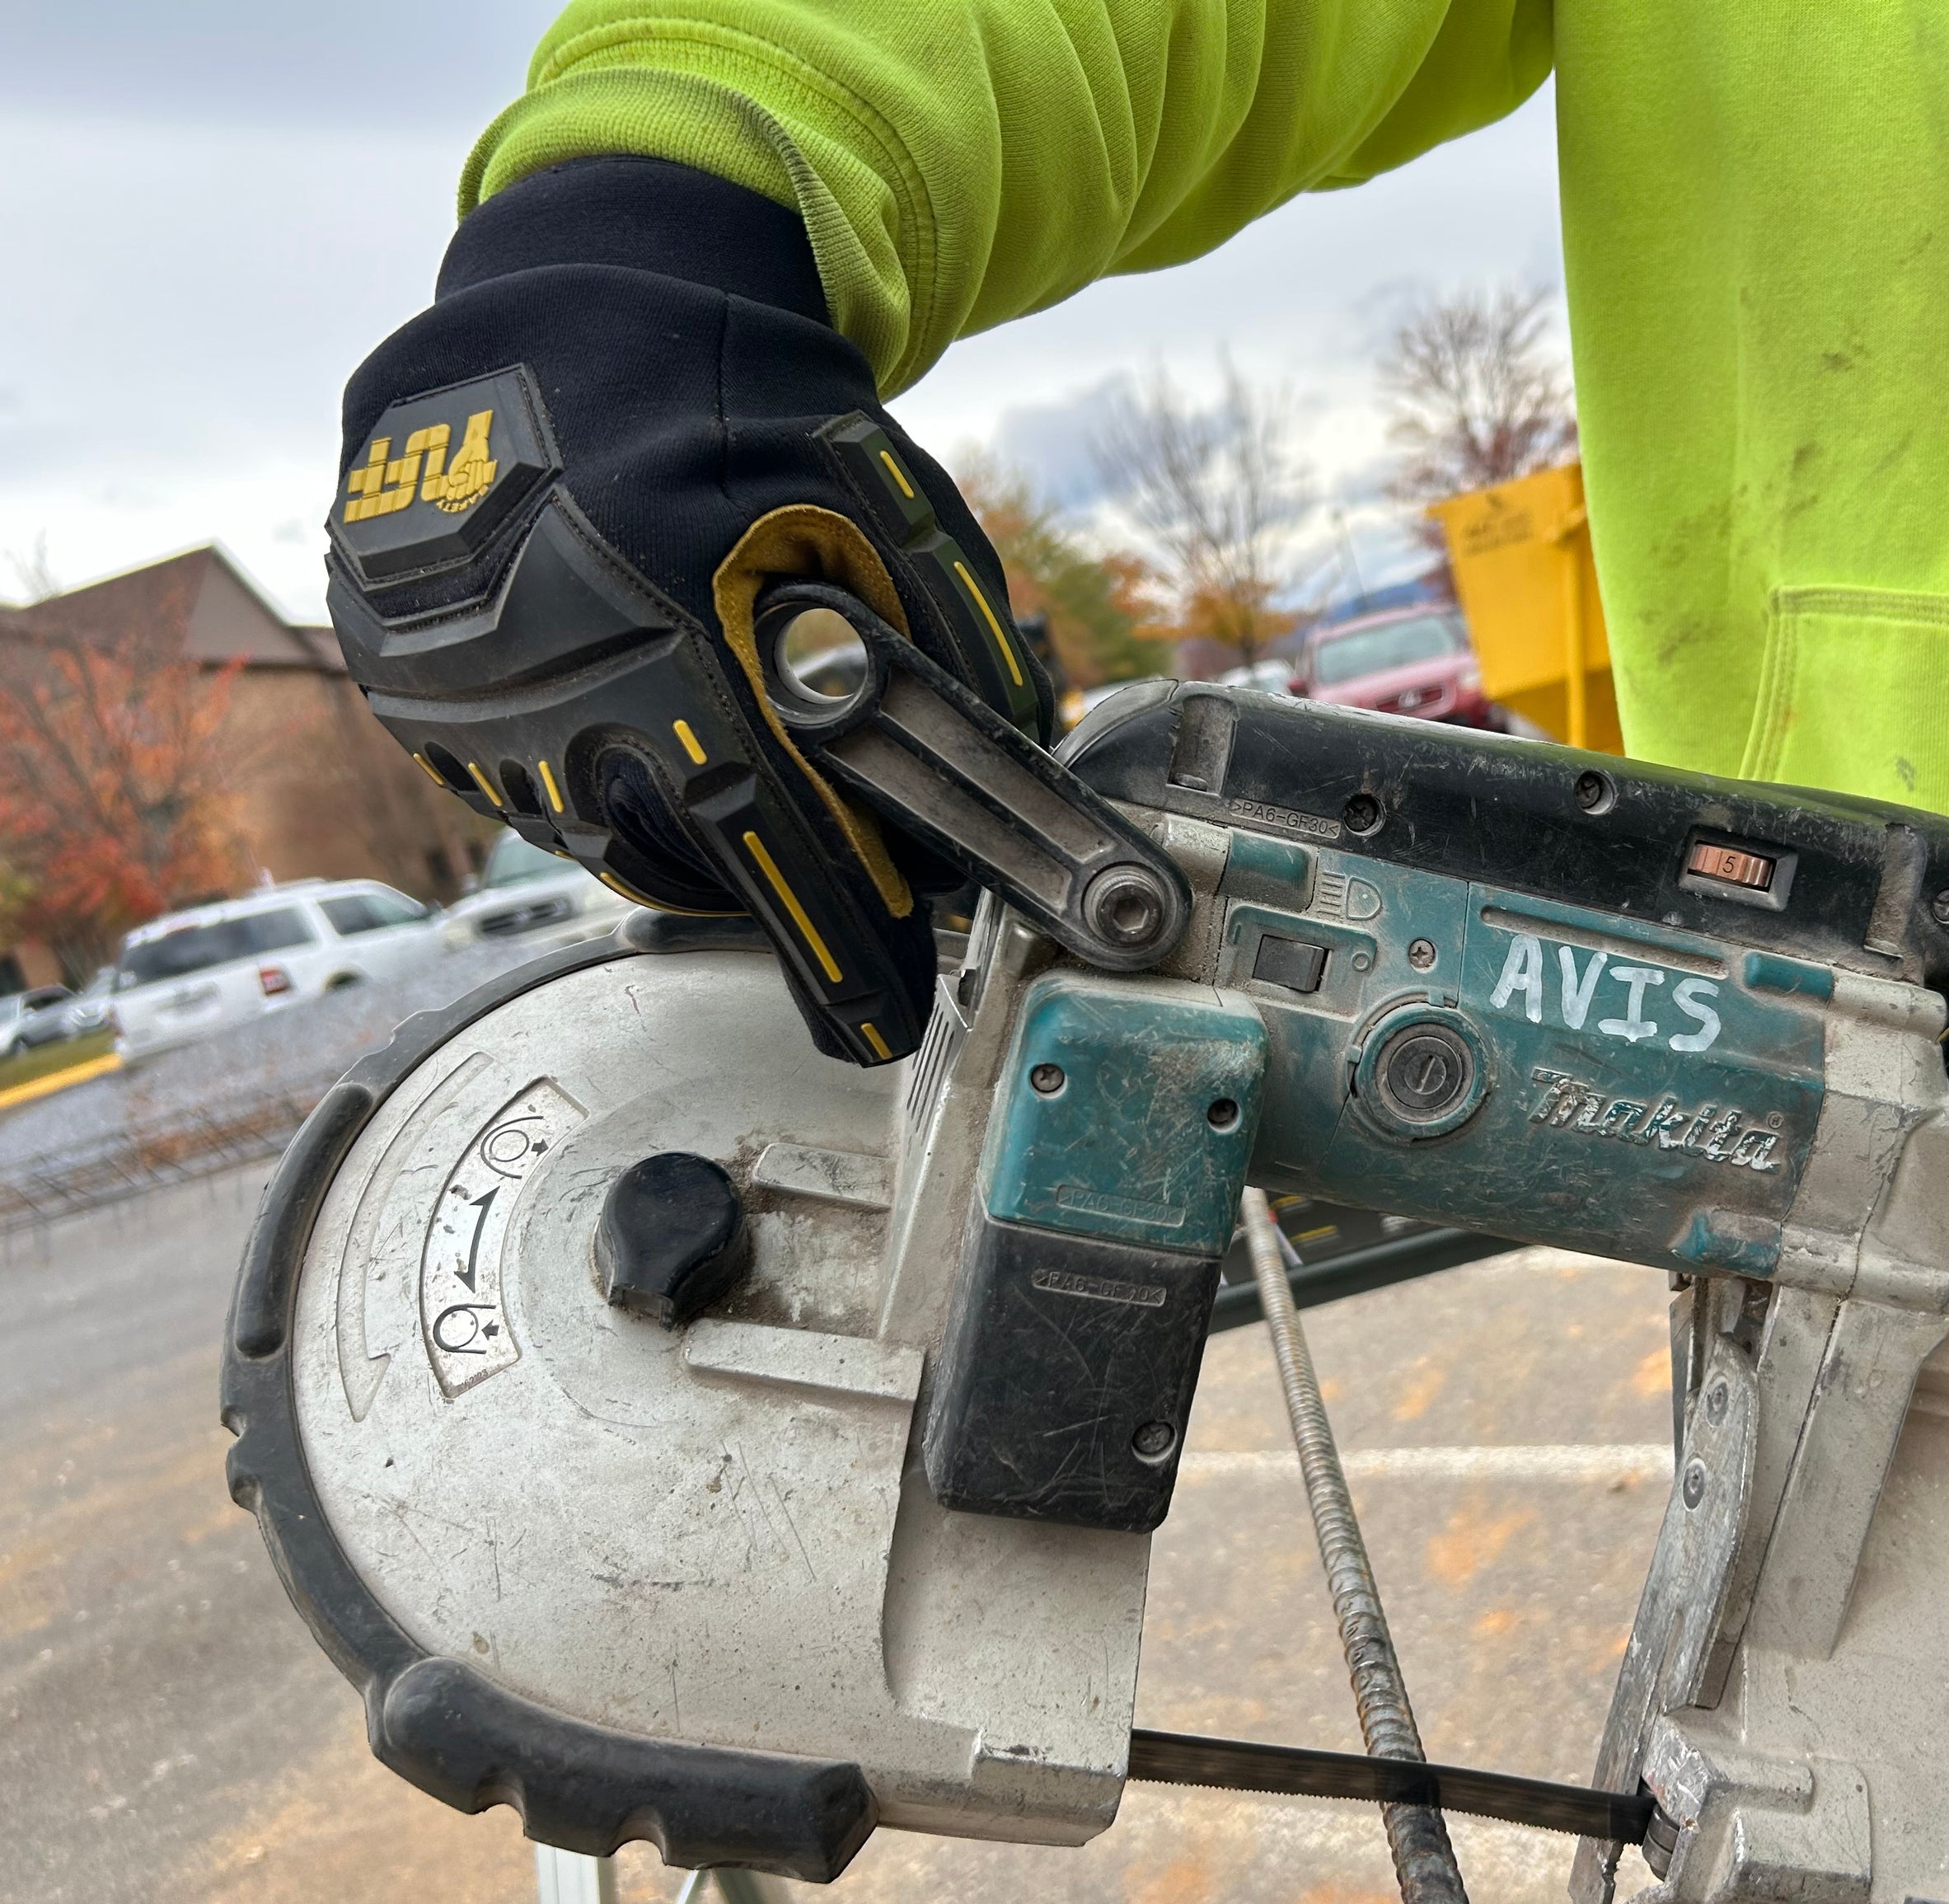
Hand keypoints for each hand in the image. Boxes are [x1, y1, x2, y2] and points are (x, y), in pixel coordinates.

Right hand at [326, 157, 1049, 1064]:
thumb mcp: (881, 512)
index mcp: (678, 621)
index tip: (884, 1017)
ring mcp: (469, 694)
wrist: (565, 310)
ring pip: (620, 844)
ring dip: (705, 840)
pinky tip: (656, 726)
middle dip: (787, 879)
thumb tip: (995, 801)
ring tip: (747, 762)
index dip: (841, 943)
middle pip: (702, 859)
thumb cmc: (747, 406)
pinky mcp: (421, 698)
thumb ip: (942, 659)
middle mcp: (555, 673)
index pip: (779, 839)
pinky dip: (621, 793)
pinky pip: (547, 799)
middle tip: (847, 874)